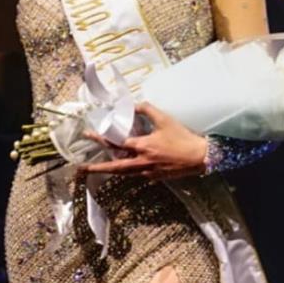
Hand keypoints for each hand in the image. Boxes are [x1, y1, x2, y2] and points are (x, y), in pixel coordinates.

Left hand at [78, 102, 207, 180]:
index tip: (89, 135)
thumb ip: (147, 109)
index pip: (116, 143)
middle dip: (96, 167)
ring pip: (124, 173)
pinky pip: (137, 174)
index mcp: (143, 146)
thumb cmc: (183, 137)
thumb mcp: (165, 119)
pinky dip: (127, 171)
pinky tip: (123, 167)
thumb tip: (133, 105)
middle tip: (81, 168)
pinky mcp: (155, 177)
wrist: (201, 157)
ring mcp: (148, 172)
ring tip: (96, 170)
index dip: (101, 138)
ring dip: (110, 170)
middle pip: (114, 166)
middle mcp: (142, 161)